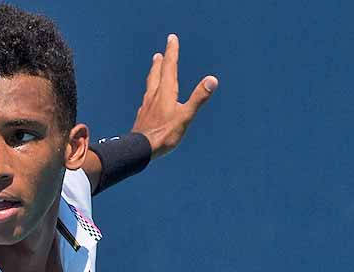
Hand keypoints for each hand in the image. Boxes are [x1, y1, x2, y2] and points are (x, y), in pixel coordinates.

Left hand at [131, 34, 216, 157]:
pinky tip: (148, 98)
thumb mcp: (185, 116)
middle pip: (157, 74)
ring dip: (153, 74)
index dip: (172, 52)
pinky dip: (149, 92)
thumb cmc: (164, 134)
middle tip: (161, 53)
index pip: (170, 67)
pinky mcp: (143, 116)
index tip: (172, 38)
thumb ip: (198, 98)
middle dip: (161, 62)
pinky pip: (146, 99)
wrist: (140, 150)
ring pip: (150, 85)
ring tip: (154, 68)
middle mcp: (154, 95)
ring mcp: (147, 106)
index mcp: (166, 92)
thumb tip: (212, 80)